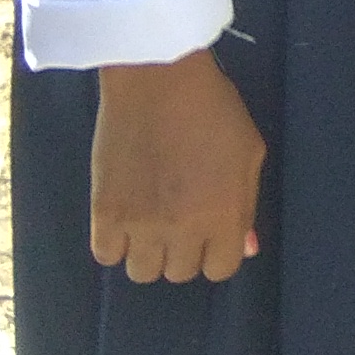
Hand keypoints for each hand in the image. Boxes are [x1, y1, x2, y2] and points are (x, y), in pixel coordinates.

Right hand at [90, 53, 263, 284]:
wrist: (158, 81)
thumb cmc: (213, 109)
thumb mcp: (250, 153)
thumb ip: (247, 206)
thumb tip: (248, 247)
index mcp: (224, 215)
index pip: (222, 269)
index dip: (219, 252)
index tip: (212, 233)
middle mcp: (183, 228)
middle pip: (181, 272)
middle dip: (186, 250)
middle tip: (181, 218)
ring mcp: (141, 224)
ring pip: (143, 272)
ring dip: (149, 252)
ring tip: (152, 221)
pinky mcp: (104, 212)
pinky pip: (106, 256)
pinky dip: (116, 243)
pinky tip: (125, 219)